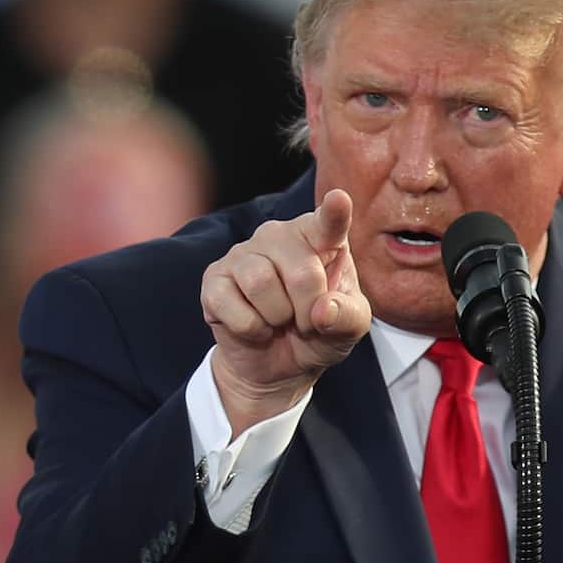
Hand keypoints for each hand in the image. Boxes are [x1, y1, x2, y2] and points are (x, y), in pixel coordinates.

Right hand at [200, 189, 371, 436]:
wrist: (279, 363)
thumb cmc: (319, 330)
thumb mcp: (349, 327)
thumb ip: (348, 316)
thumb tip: (323, 311)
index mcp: (318, 238)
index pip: (328, 223)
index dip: (334, 212)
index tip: (339, 199)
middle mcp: (278, 235)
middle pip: (301, 273)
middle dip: (308, 310)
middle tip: (306, 321)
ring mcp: (242, 254)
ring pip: (261, 283)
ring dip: (278, 317)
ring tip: (280, 320)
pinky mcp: (214, 279)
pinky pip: (231, 304)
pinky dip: (251, 329)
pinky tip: (256, 327)